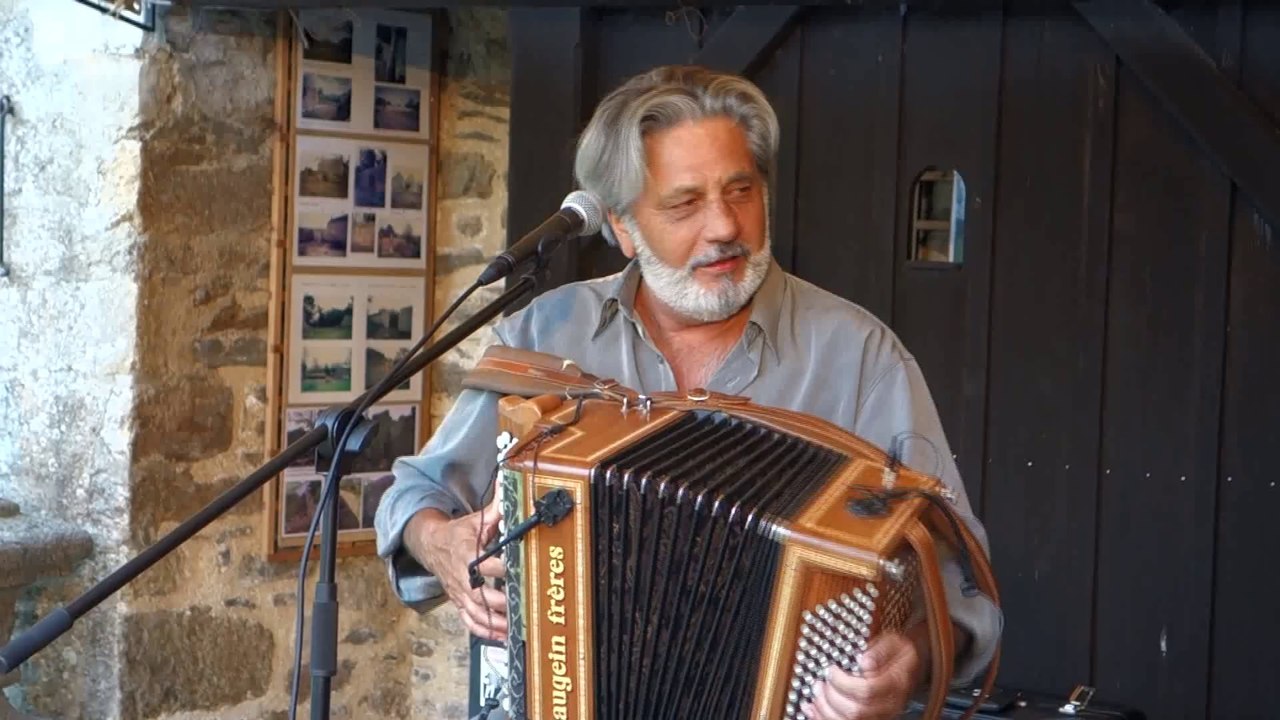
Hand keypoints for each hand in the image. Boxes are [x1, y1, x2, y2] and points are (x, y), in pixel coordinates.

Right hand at [407, 495, 507, 641]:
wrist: (431, 546)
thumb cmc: (458, 534)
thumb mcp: (477, 521)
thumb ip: (497, 509)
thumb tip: (509, 486)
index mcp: (467, 556)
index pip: (486, 566)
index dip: (503, 570)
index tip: (520, 573)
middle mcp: (462, 579)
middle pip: (480, 596)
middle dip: (501, 604)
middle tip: (522, 608)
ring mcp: (460, 593)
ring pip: (475, 614)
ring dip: (495, 623)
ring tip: (513, 629)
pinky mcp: (459, 602)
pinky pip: (469, 622)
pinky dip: (484, 632)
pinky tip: (500, 638)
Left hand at [801, 631, 924, 719]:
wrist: (906, 664)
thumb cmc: (896, 651)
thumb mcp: (894, 641)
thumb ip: (880, 649)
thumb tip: (864, 661)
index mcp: (896, 683)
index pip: (867, 691)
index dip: (843, 682)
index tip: (831, 669)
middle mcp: (890, 704)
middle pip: (857, 711)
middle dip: (832, 697)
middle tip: (820, 682)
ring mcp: (881, 714)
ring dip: (826, 710)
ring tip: (816, 693)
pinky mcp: (870, 718)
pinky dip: (825, 718)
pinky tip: (813, 709)